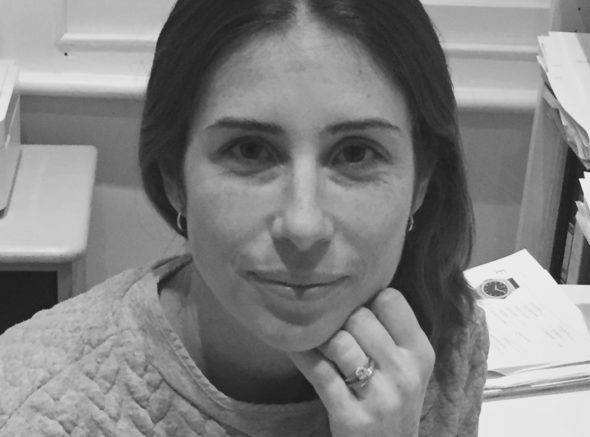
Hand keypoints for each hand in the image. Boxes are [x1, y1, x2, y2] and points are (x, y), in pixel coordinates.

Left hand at [290, 288, 434, 436]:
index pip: (390, 299)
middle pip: (360, 318)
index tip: (359, 313)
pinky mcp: (351, 417)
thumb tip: (350, 286)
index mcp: (421, 353)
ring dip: (323, 341)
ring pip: (339, 342)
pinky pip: (318, 372)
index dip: (369, 301)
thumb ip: (389, 330)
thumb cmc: (391, 398)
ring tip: (321, 346)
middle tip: (337, 333)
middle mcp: (405, 373)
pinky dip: (302, 356)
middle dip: (342, 322)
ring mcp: (380, 397)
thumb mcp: (407, 366)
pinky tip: (296, 349)